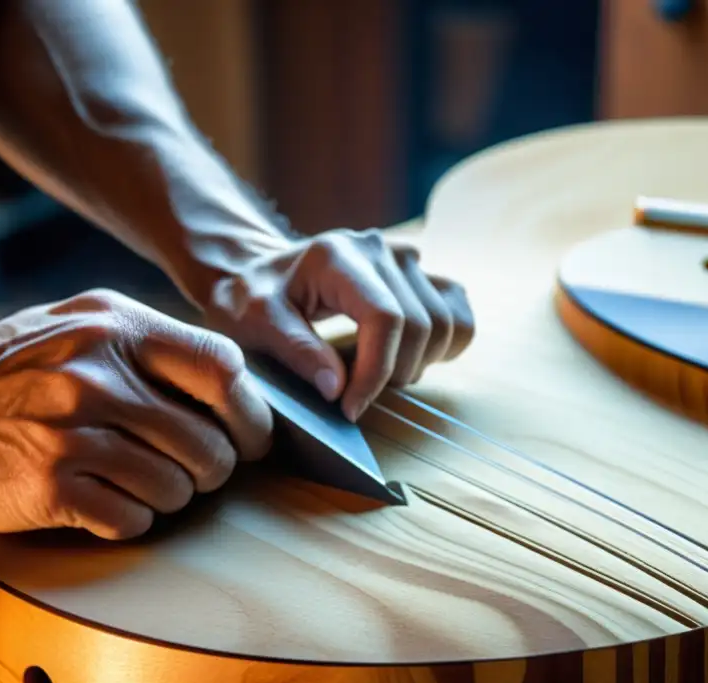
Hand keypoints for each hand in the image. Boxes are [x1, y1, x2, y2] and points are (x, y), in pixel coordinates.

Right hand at [0, 289, 272, 539]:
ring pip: (176, 486)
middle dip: (216, 468)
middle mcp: (98, 378)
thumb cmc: (15, 370)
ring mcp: (74, 434)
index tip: (251, 438)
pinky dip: (135, 520)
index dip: (251, 413)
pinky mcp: (53, 487)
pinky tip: (111, 502)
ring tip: (146, 483)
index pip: (222, 368)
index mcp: (116, 329)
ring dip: (174, 496)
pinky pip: (133, 519)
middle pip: (208, 441)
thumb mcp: (82, 324)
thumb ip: (153, 343)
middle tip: (199, 471)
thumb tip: (233, 383)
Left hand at [194, 229, 474, 421]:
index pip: (385, 318)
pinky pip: (457, 310)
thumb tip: (337, 387)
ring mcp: (404, 257)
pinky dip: (445, 343)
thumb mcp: (253, 323)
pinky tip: (410, 357)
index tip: (350, 408)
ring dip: (420, 363)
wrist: (257, 271)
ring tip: (378, 376)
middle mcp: (379, 250)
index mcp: (337, 256)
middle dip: (392, 375)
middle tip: (355, 397)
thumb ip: (295, 351)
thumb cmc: (250, 298)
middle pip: (421, 325)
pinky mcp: (419, 271)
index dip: (376, 372)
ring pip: (446, 322)